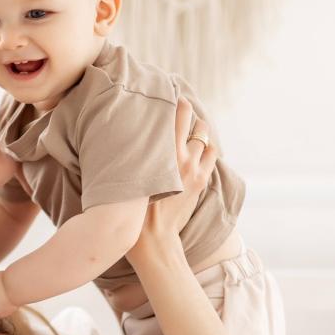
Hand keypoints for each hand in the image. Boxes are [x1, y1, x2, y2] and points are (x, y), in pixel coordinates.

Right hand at [131, 99, 218, 254]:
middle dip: (189, 114)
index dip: (176, 103)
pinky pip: (211, 154)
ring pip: (205, 137)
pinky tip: (197, 151)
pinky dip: (206, 149)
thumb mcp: (127, 176)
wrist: (154, 238)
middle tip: (181, 111)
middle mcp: (181, 157)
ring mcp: (195, 169)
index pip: (176, 115)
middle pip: (194, 122)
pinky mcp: (201, 181)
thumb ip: (132, 154)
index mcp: (161, 153)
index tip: (171, 96)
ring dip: (199, 133)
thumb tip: (123, 138)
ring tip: (189, 133)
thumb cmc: (132, 209)